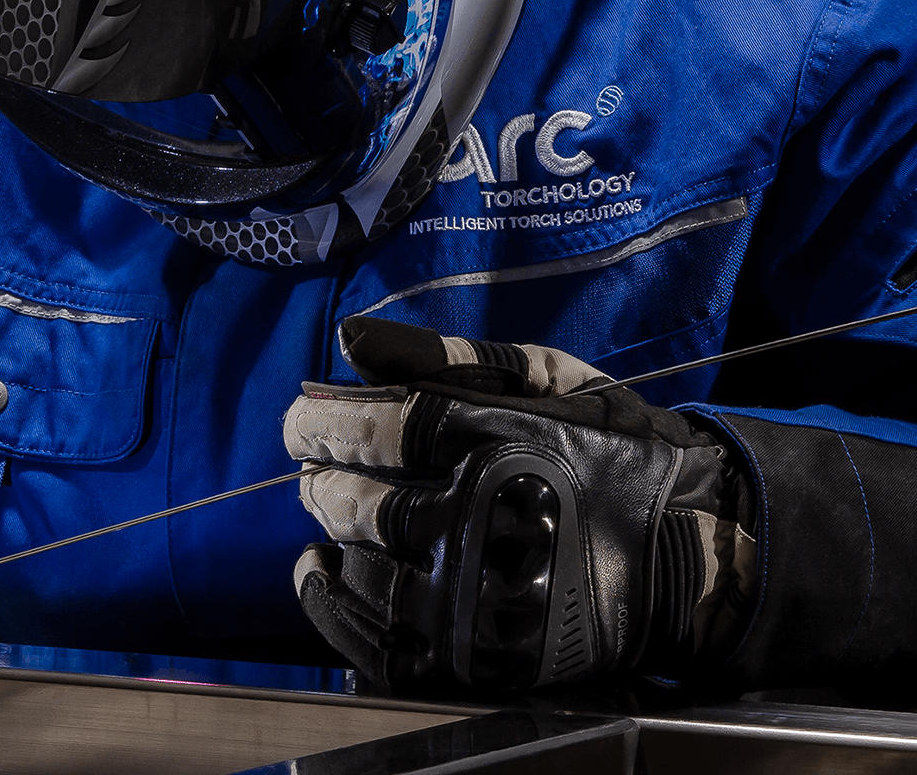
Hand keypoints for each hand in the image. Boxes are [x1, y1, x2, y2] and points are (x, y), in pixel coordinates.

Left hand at [284, 317, 753, 690]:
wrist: (697, 550)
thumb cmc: (612, 449)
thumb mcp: (550, 379)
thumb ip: (446, 355)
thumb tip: (349, 339)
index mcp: (502, 442)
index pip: (374, 428)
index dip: (320, 423)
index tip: (299, 422)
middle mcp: (486, 519)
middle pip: (358, 501)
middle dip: (323, 481)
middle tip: (319, 472)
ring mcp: (482, 596)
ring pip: (361, 568)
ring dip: (331, 537)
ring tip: (330, 516)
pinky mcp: (483, 656)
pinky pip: (378, 640)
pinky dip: (335, 606)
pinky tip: (325, 572)